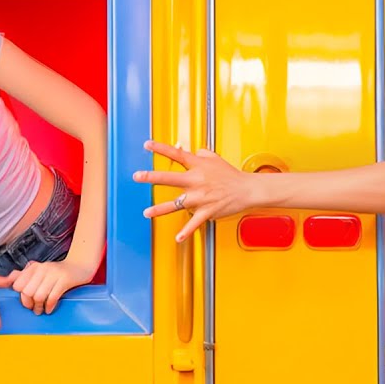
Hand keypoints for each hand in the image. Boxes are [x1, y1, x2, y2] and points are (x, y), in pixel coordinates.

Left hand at [7, 258, 99, 314]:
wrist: (80, 265)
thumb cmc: (58, 271)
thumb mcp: (40, 271)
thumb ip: (24, 275)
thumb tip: (8, 281)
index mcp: (34, 267)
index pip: (18, 285)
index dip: (21, 296)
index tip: (26, 301)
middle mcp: (42, 269)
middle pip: (27, 292)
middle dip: (29, 304)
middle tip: (34, 308)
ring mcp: (54, 274)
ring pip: (39, 296)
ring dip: (39, 307)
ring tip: (41, 310)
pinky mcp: (65, 280)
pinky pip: (52, 297)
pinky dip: (49, 306)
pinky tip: (49, 309)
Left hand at [133, 140, 256, 241]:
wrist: (246, 190)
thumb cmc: (231, 175)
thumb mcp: (215, 158)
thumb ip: (201, 154)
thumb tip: (192, 151)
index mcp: (198, 166)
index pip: (177, 155)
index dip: (161, 148)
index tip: (146, 145)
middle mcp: (196, 181)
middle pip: (170, 178)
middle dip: (152, 177)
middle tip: (137, 176)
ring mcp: (201, 197)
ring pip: (177, 203)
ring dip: (161, 209)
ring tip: (147, 212)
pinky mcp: (207, 211)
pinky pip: (194, 223)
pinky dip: (187, 231)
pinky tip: (178, 238)